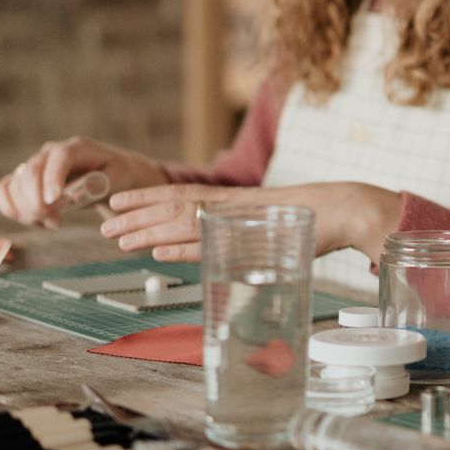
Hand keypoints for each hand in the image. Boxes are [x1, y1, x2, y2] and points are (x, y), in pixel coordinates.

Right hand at [0, 137, 166, 228]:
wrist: (111, 174)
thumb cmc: (117, 175)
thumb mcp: (119, 178)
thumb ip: (99, 185)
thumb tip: (71, 197)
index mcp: (77, 147)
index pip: (59, 158)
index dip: (52, 179)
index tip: (53, 202)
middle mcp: (50, 152)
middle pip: (30, 174)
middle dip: (37, 204)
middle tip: (56, 222)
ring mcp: (34, 164)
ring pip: (13, 186)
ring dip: (27, 211)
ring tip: (53, 222)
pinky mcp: (23, 178)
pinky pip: (3, 191)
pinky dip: (13, 210)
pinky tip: (37, 220)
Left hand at [100, 181, 397, 262]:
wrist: (346, 209)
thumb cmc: (315, 216)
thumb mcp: (270, 222)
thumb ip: (243, 230)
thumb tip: (221, 243)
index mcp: (233, 200)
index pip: (180, 195)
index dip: (147, 198)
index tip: (118, 202)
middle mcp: (231, 205)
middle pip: (173, 208)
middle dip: (136, 217)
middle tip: (103, 226)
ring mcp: (241, 219)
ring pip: (185, 224)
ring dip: (148, 232)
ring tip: (118, 240)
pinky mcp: (253, 236)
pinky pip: (213, 243)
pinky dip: (183, 248)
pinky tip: (159, 254)